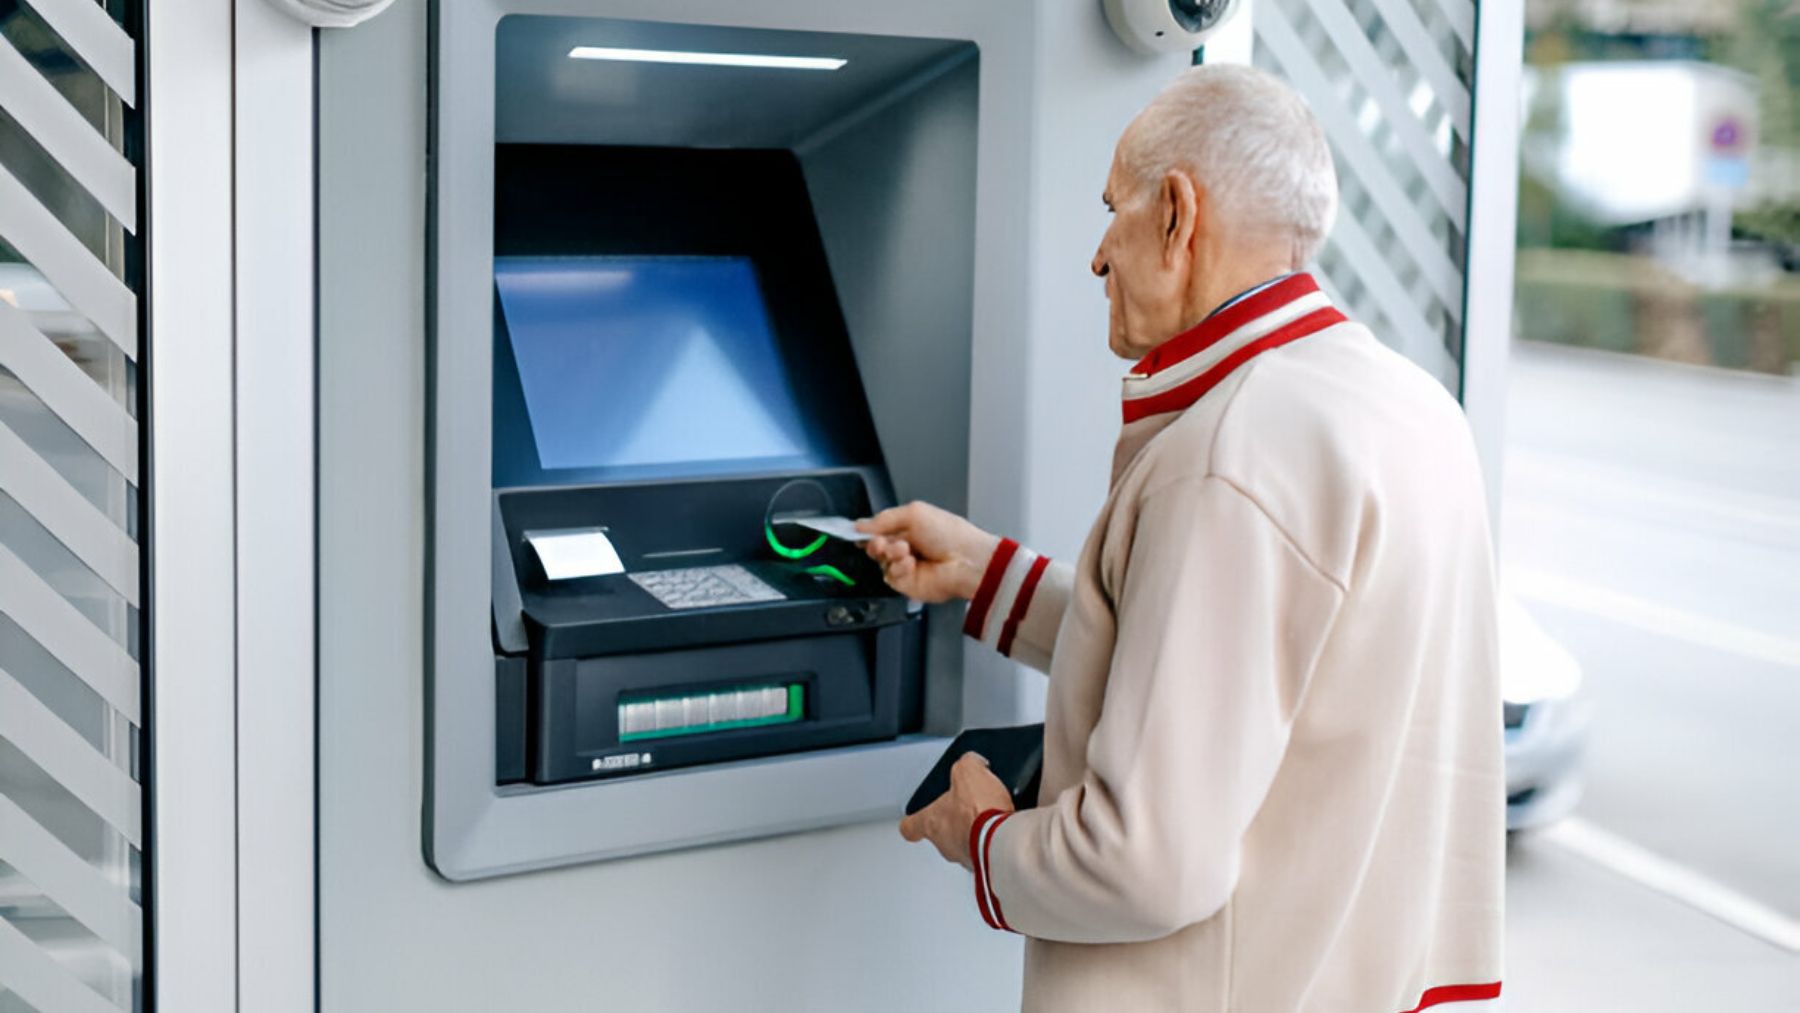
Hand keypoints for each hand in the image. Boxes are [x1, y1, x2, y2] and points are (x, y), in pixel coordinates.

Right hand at [856, 502, 1000, 603]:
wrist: (966, 560)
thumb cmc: (950, 534)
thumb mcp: (914, 513)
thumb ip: (884, 518)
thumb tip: (859, 524)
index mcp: (910, 529)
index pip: (880, 531)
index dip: (868, 532)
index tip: (858, 532)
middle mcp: (907, 548)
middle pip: (876, 547)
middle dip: (875, 543)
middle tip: (881, 542)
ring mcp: (907, 568)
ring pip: (881, 563)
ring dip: (889, 554)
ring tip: (904, 550)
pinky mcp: (908, 585)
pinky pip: (890, 577)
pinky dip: (898, 568)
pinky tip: (910, 563)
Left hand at [899, 753, 1014, 869]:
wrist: (1004, 839)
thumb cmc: (978, 812)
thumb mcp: (968, 771)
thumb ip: (965, 764)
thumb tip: (972, 762)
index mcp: (931, 822)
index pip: (910, 826)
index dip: (913, 820)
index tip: (914, 817)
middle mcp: (944, 844)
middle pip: (940, 835)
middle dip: (954, 822)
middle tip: (966, 808)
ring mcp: (965, 856)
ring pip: (964, 845)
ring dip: (975, 833)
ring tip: (990, 817)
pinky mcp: (986, 864)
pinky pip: (987, 852)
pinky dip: (994, 841)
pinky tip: (1005, 827)